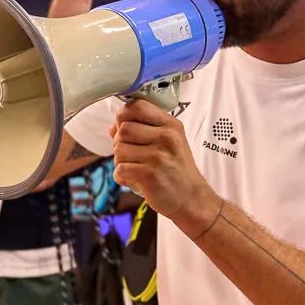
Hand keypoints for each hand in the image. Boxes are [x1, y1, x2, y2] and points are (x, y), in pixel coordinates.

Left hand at [111, 98, 215, 232]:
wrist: (192, 198)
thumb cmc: (178, 170)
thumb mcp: (169, 143)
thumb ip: (142, 130)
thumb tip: (113, 126)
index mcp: (171, 125)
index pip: (137, 106)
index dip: (124, 115)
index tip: (125, 127)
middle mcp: (166, 137)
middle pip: (123, 129)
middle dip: (119, 142)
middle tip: (130, 154)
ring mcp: (158, 156)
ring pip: (119, 150)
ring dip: (120, 161)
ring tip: (134, 168)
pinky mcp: (149, 174)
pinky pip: (120, 169)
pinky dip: (121, 177)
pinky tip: (132, 179)